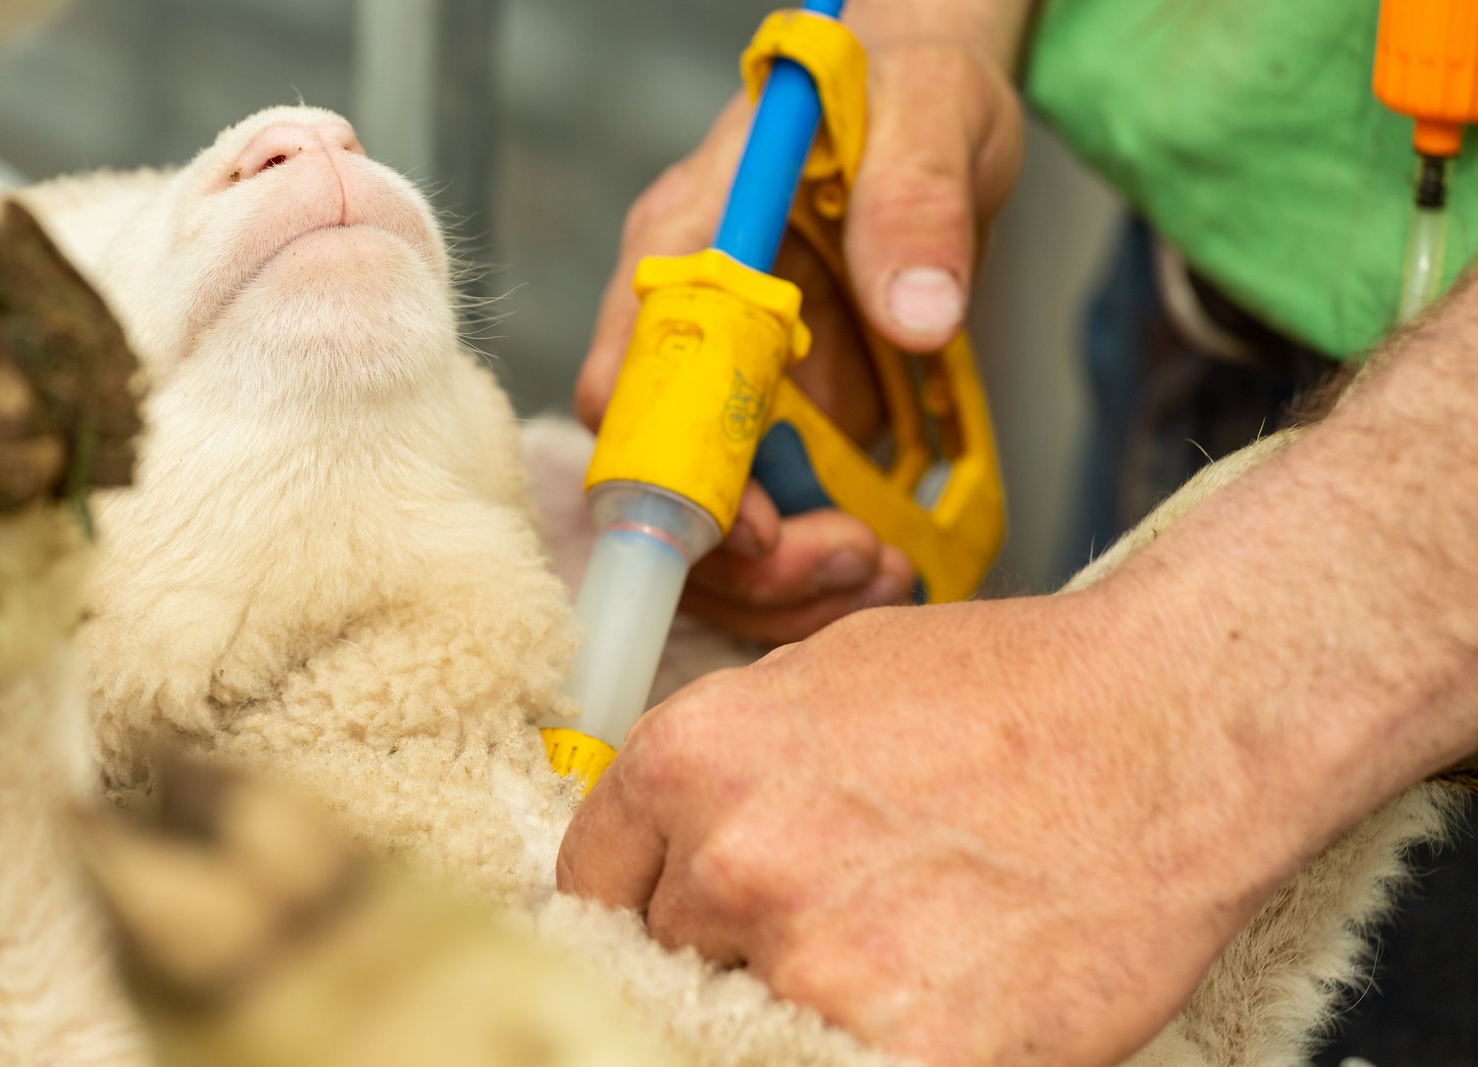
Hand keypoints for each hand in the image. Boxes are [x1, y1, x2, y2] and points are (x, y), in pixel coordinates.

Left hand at [557, 591, 1294, 1065]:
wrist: (1167, 727)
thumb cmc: (1009, 688)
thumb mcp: (824, 678)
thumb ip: (726, 771)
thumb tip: (674, 847)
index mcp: (692, 759)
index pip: (593, 883)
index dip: (646, 904)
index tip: (683, 918)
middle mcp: (733, 860)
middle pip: (672, 957)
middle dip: (733, 946)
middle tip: (830, 915)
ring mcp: (815, 964)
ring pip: (748, 1023)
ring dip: (806, 1000)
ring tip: (903, 943)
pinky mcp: (905, 1050)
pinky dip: (869, 1043)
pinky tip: (931, 995)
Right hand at [576, 2, 1026, 643]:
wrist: (924, 106)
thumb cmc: (903, 89)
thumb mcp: (927, 117)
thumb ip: (916, 202)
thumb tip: (919, 316)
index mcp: (690, 248)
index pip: (630, 390)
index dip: (674, 478)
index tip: (759, 527)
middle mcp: (693, 332)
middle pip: (661, 485)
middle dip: (744, 556)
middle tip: (852, 564)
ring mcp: (740, 386)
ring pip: (713, 525)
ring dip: (786, 578)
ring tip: (884, 575)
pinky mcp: (791, 419)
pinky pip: (781, 518)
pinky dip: (822, 561)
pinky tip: (891, 562)